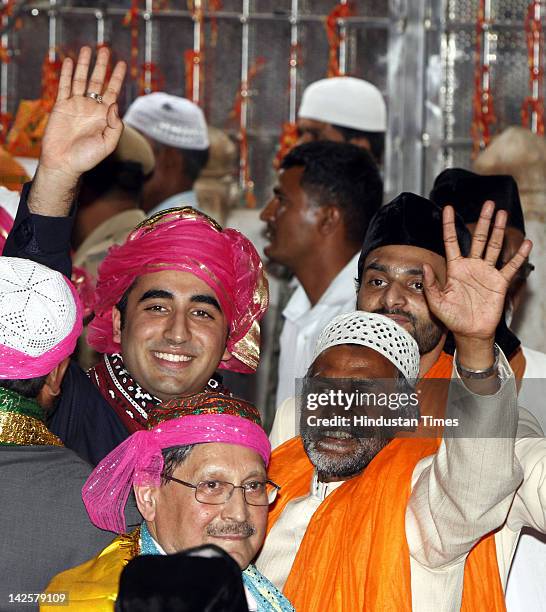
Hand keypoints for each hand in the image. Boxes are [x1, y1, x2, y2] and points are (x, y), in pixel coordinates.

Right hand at [39, 46, 126, 180]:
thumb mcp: (108, 144)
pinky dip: (66, 73)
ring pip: (81, 80)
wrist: (64, 163)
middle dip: (102, 66)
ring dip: (84, 64)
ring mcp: (76, 106)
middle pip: (97, 81)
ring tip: (87, 49)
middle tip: (105, 49)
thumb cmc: (87, 158)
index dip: (117, 78)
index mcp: (104, 116)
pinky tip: (69, 61)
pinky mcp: (61, 106)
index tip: (122, 64)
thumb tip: (115, 105)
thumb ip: (115, 126)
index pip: (113, 92)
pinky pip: (64, 86)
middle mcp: (91, 108)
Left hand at [423, 201, 531, 344]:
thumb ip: (431, 284)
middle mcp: (471, 266)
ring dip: (499, 230)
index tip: (448, 208)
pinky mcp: (499, 282)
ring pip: (494, 246)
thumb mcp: (436, 302)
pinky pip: (511, 266)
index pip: (452, 241)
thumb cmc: (451, 318)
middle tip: (489, 204)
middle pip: (478, 238)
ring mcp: (486, 273)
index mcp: (455, 268)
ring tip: (503, 213)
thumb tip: (424, 266)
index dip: (449, 225)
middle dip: (483, 221)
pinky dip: (519, 255)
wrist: (470, 332)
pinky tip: (526, 243)